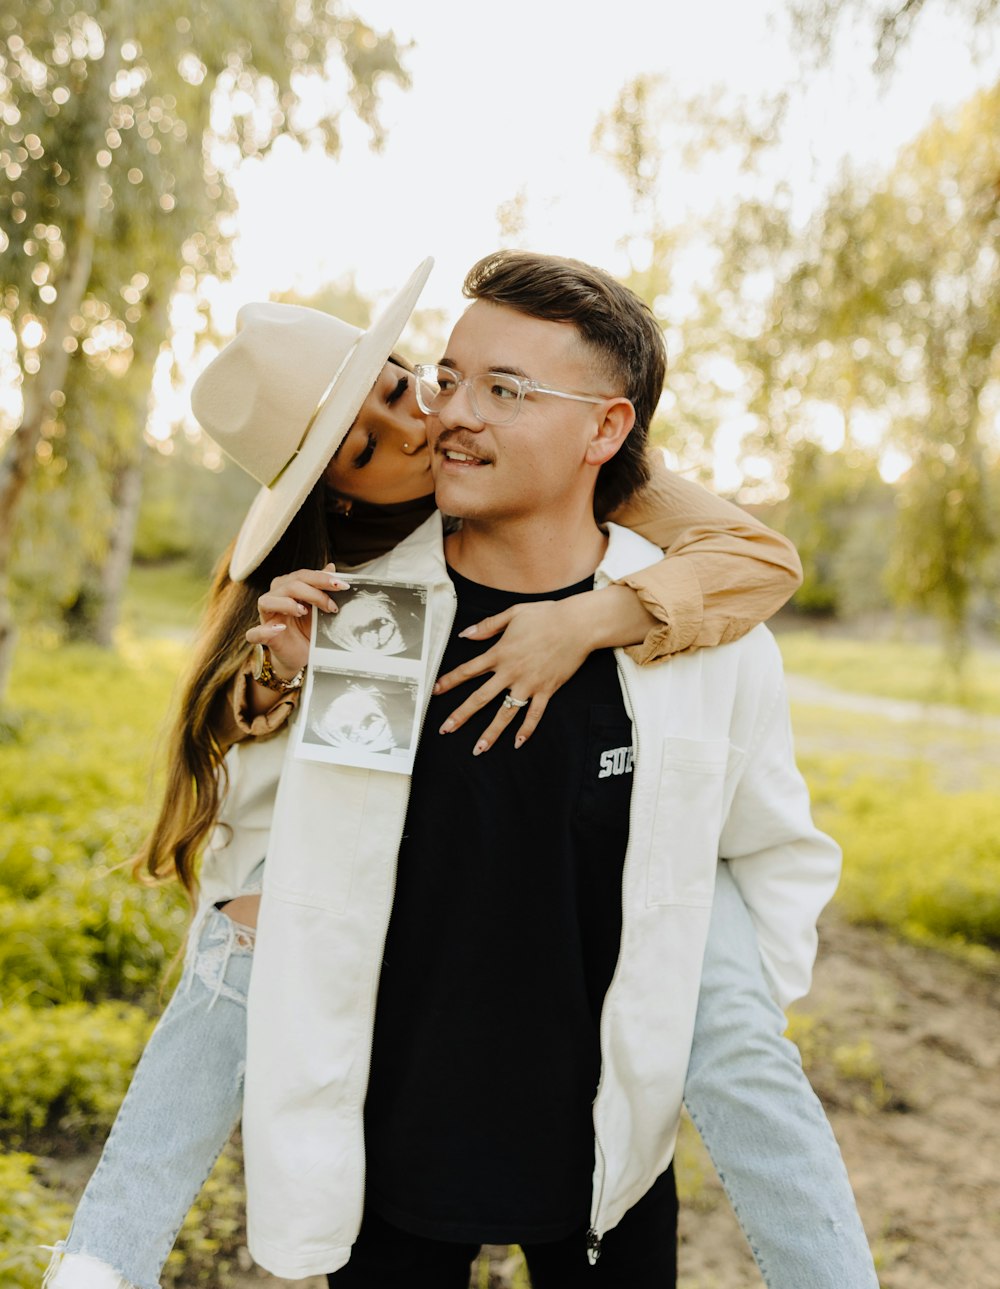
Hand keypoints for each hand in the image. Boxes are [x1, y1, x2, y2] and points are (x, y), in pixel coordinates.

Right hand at [245, 564, 349, 678]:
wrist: (303, 654)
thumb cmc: (309, 628)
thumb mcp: (321, 609)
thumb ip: (323, 588)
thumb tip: (331, 566)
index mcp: (288, 587)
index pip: (303, 576)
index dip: (322, 578)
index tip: (343, 586)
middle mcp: (275, 597)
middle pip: (290, 585)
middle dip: (314, 593)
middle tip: (332, 606)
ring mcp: (267, 616)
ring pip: (268, 601)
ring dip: (288, 604)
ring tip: (304, 612)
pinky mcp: (263, 636)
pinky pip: (255, 632)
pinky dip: (265, 630)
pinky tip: (280, 628)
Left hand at [434, 598, 592, 753]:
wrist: (577, 625)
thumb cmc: (546, 615)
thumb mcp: (513, 613)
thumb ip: (487, 626)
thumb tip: (465, 634)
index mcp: (500, 653)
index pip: (468, 670)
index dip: (449, 681)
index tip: (435, 692)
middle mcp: (511, 672)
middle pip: (480, 698)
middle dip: (461, 715)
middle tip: (446, 729)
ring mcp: (529, 684)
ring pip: (505, 713)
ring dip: (491, 732)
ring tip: (479, 748)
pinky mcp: (547, 690)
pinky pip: (534, 715)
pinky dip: (526, 730)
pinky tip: (517, 743)